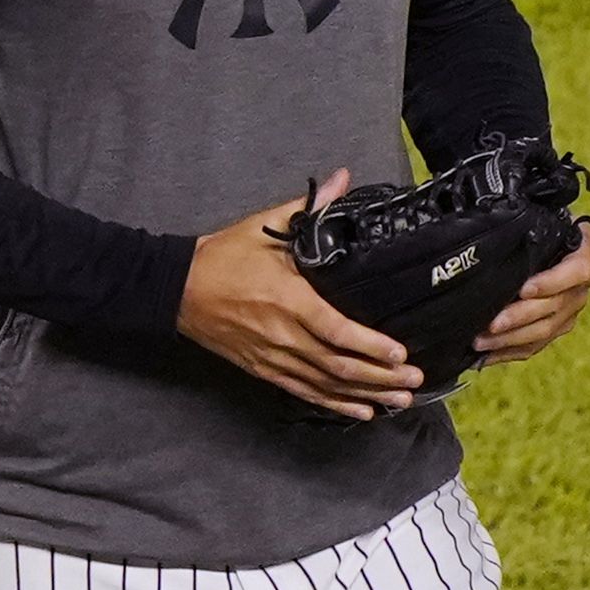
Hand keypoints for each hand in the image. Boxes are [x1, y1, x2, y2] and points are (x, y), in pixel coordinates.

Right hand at [178, 171, 417, 422]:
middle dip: (380, 376)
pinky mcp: (263, 369)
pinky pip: (304, 391)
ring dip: (365, 394)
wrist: (175, 288)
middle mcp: (283, 334)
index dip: (371, 346)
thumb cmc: (224, 256)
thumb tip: (343, 178)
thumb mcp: (266, 227)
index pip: (336, 329)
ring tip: (399, 399)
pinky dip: (334, 404)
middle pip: (338, 365)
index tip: (400, 353)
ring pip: (325, 384)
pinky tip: (361, 410)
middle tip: (414, 380)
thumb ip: (311, 208)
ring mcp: (273, 356)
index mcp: (288, 299)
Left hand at [475, 222, 589, 363]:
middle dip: (520, 317)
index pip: (578, 271)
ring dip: (511, 339)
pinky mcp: (556, 327)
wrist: (547, 243)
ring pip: (545, 330)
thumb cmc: (536, 227)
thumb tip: (490, 227)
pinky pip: (536, 345)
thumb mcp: (536, 220)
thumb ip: (525, 225)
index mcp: (583, 254)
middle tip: (491, 324)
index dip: (552, 282)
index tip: (524, 288)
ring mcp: (570, 309)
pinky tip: (487, 355)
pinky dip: (510, 351)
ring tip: (480, 341)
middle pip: (555, 307)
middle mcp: (581, 286)